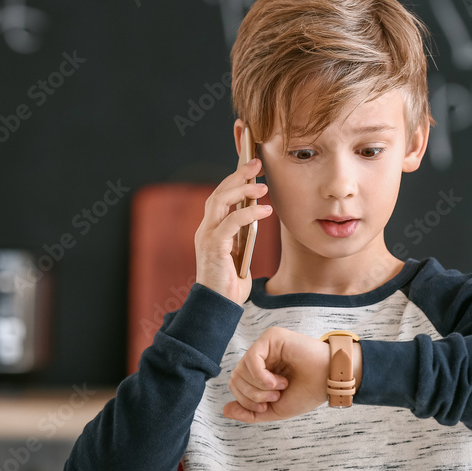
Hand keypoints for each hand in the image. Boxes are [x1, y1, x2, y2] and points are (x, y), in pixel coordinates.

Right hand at [193, 157, 271, 303]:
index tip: (250, 167)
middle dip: (237, 175)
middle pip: (218, 193)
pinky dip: (248, 213)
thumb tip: (256, 219)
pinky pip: (231, 223)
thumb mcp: (239, 255)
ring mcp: (207, 237)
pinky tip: (265, 210)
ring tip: (262, 186)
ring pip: (220, 202)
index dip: (233, 180)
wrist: (218, 307)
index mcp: (210, 230)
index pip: (219, 197)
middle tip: (256, 163)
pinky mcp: (214, 247)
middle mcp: (205, 230)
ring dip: (242, 189)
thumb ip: (242, 237)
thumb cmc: (229, 285)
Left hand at [224, 327, 361, 422]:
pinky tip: (277, 381)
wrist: (330, 381)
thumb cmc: (307, 393)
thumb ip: (250, 412)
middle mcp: (260, 356)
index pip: (236, 385)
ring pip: (240, 369)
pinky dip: (260, 376)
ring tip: (281, 387)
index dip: (246, 401)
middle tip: (275, 397)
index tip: (268, 406)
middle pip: (235, 378)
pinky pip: (251, 359)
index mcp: (260, 371)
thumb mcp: (275, 410)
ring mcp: (265, 345)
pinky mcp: (272, 337)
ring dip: (260, 387)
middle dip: (251, 396)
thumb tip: (225, 410)